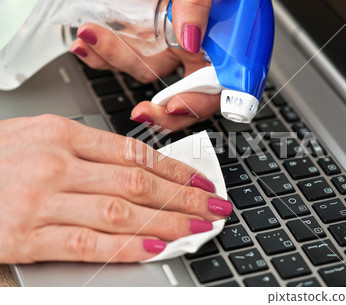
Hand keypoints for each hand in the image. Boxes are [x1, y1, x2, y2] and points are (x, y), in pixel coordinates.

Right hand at [0, 115, 231, 262]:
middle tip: (213, 205)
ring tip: (198, 226)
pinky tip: (156, 246)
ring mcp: (40, 201)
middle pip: (136, 181)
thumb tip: (138, 167)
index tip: (199, 180)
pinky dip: (126, 246)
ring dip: (166, 220)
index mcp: (60, 134)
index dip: (174, 169)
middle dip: (182, 195)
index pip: (134, 153)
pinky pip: (87, 242)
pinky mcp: (25, 237)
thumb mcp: (38, 137)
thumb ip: (86, 152)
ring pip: (121, 211)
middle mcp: (54, 164)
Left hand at [70, 0, 218, 131]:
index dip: (200, 103)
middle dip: (160, 105)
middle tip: (143, 110)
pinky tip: (92, 42)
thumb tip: (190, 38)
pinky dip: (108, 51)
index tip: (174, 108)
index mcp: (230, 41)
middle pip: (184, 92)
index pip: (221, 88)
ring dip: (118, 61)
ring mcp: (174, 41)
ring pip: (148, 69)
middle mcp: (204, 47)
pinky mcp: (149, 31)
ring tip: (92, 38)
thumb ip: (200, 4)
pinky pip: (130, 52)